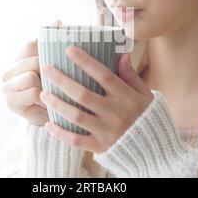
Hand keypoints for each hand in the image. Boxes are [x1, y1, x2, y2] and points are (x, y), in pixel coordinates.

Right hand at [1, 20, 61, 125]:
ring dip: (46, 85)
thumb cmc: (51, 89)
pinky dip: (44, 97)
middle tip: (60, 78)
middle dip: (48, 69)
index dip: (46, 49)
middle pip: (32, 60)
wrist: (47, 119)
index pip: (30, 45)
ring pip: (32, 76)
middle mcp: (7, 71)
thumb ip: (51, 44)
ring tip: (53, 92)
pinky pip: (32, 92)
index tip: (60, 56)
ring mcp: (6, 87)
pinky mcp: (10, 102)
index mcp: (17, 60)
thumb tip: (56, 21)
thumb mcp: (52, 66)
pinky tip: (47, 102)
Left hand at [39, 45, 153, 152]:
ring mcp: (107, 131)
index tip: (69, 49)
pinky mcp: (101, 146)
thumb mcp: (145, 94)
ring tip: (43, 94)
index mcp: (125, 96)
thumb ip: (131, 76)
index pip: (103, 75)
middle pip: (83, 94)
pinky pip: (77, 140)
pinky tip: (48, 124)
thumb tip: (122, 55)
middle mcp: (115, 112)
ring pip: (76, 116)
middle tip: (45, 69)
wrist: (155, 148)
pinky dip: (61, 133)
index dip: (85, 61)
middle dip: (61, 80)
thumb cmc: (147, 116)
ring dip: (57, 104)